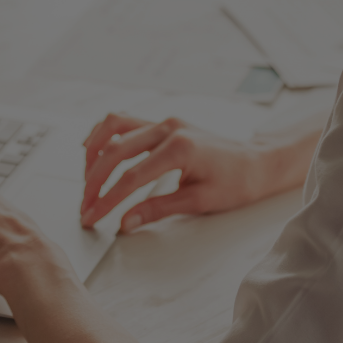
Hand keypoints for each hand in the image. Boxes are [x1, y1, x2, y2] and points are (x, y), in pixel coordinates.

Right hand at [79, 114, 316, 231]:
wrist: (257, 163)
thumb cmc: (236, 182)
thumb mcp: (198, 202)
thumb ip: (157, 210)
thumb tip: (125, 222)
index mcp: (180, 149)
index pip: (130, 177)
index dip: (106, 200)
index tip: (92, 216)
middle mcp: (168, 128)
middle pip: (115, 151)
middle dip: (94, 181)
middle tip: (85, 205)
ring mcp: (165, 121)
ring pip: (114, 126)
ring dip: (94, 152)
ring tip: (86, 179)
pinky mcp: (164, 122)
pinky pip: (125, 121)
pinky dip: (105, 134)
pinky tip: (95, 150)